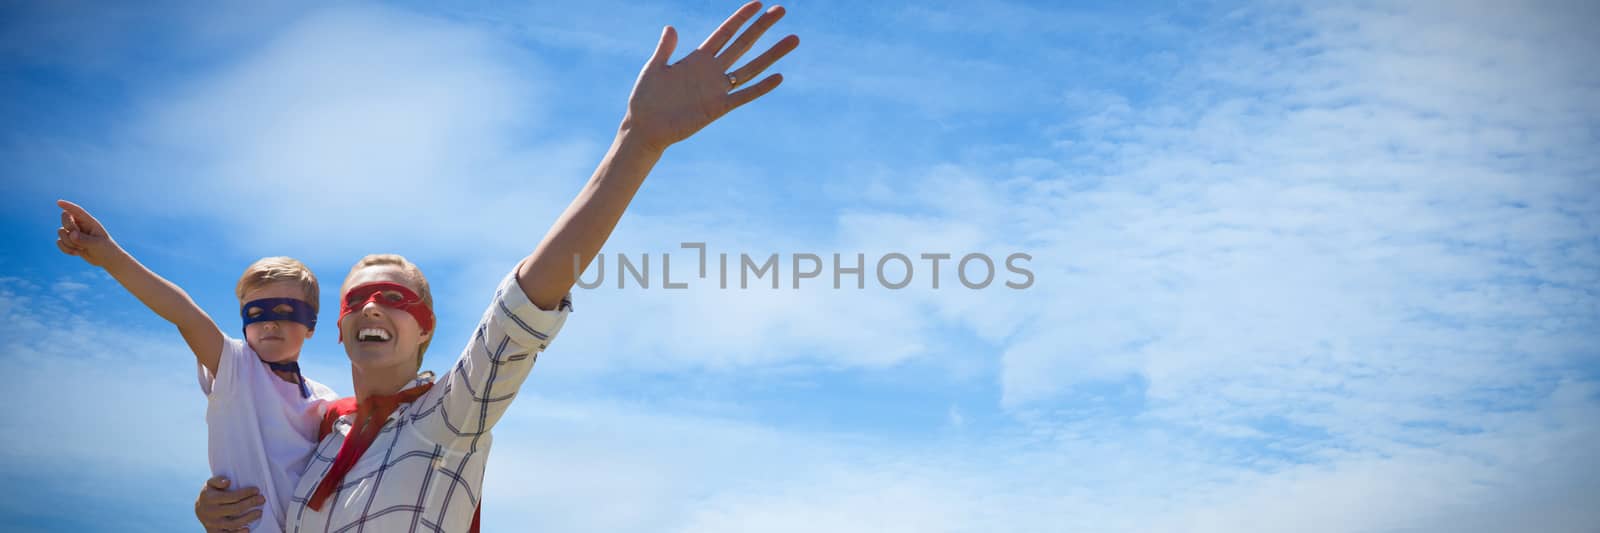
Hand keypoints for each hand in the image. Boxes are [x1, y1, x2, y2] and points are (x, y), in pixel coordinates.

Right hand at [55, 200, 122, 267]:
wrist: (107, 259)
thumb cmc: (106, 249)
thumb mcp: (97, 244)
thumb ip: (84, 239)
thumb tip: (71, 234)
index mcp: (90, 222)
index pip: (77, 211)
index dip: (68, 206)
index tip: (58, 202)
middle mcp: (81, 225)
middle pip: (65, 218)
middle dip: (68, 228)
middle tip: (77, 237)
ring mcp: (74, 233)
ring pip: (60, 232)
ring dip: (68, 242)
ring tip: (81, 248)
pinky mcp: (70, 241)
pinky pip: (59, 242)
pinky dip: (66, 249)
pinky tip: (77, 253)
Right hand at [194, 476, 263, 531]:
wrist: (199, 509)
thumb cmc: (210, 494)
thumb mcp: (210, 484)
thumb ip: (217, 480)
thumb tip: (228, 482)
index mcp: (210, 499)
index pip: (232, 496)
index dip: (246, 493)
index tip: (257, 490)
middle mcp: (211, 512)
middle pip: (235, 509)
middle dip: (251, 504)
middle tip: (262, 499)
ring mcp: (213, 524)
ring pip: (233, 524)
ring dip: (248, 518)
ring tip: (259, 512)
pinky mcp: (214, 532)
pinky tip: (248, 529)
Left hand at [621, 1, 799, 151]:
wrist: (645, 127)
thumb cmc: (646, 98)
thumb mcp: (654, 68)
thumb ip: (665, 49)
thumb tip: (671, 27)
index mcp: (697, 58)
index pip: (725, 33)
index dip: (741, 18)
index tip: (758, 3)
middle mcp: (712, 71)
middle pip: (743, 44)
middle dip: (762, 27)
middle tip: (781, 10)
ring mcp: (717, 89)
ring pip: (750, 67)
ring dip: (772, 54)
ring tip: (793, 39)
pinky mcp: (718, 108)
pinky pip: (743, 96)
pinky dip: (761, 87)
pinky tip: (779, 77)